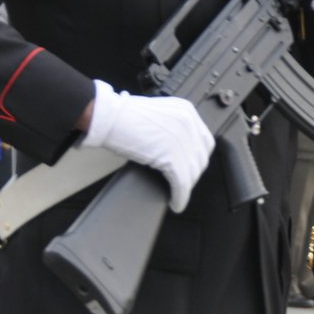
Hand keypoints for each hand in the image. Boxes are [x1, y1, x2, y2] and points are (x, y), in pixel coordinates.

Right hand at [80, 80, 213, 212]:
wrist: (108, 118)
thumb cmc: (123, 117)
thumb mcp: (159, 115)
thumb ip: (173, 127)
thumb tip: (179, 149)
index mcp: (186, 111)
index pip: (204, 142)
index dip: (198, 159)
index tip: (191, 169)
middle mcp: (188, 123)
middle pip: (200, 158)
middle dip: (192, 174)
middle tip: (182, 184)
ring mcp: (181, 140)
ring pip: (193, 172)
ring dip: (185, 187)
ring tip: (177, 195)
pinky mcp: (171, 157)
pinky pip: (182, 183)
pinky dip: (180, 196)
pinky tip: (176, 202)